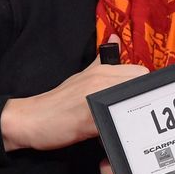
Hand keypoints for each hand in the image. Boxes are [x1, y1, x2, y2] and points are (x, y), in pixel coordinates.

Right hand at [1, 36, 147, 151]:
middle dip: (144, 102)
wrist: (30, 119)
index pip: (141, 73)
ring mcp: (95, 97)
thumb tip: (115, 38)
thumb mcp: (82, 76)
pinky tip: (117, 135)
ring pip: (131, 101)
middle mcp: (101, 79)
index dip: (144, 88)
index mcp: (102, 70)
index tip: (142, 101)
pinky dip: (120, 129)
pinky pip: (115, 122)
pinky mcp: (89, 118)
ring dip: (134, 115)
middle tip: (137, 116)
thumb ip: (102, 61)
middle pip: (141, 85)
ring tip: (129, 126)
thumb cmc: (58, 102)